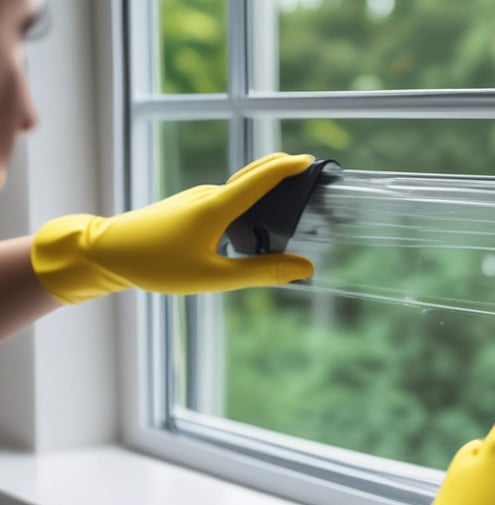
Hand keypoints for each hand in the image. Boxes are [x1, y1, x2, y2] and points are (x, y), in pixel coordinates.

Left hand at [31, 153, 314, 303]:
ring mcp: (196, 198)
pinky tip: (250, 221)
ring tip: (287, 198)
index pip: (261, 179)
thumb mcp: (213, 276)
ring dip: (263, 185)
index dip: (287, 167)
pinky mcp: (188, 206)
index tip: (310, 161)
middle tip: (306, 171)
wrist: (106, 252)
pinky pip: (225, 197)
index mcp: (217, 207)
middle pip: (252, 173)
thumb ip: (261, 272)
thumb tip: (304, 267)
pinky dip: (245, 200)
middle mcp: (208, 195)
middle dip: (280, 168)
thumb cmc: (157, 265)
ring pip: (238, 187)